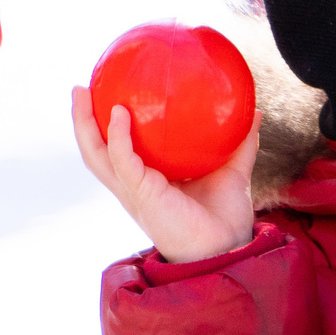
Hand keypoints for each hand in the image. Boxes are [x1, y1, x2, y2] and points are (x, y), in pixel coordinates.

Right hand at [71, 85, 258, 264]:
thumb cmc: (224, 217)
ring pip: (96, 155)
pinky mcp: (142, 194)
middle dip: (82, 119)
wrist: (226, 246)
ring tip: (81, 93)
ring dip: (85, 124)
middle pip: (96, 149)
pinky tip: (120, 114)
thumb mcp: (233, 172)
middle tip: (80, 88)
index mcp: (148, 179)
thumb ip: (240, 144)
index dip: (106, 126)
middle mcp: (134, 183)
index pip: (118, 149)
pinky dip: (119, 137)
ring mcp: (134, 189)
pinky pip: (123, 161)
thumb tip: (255, 112)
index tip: (104, 94)